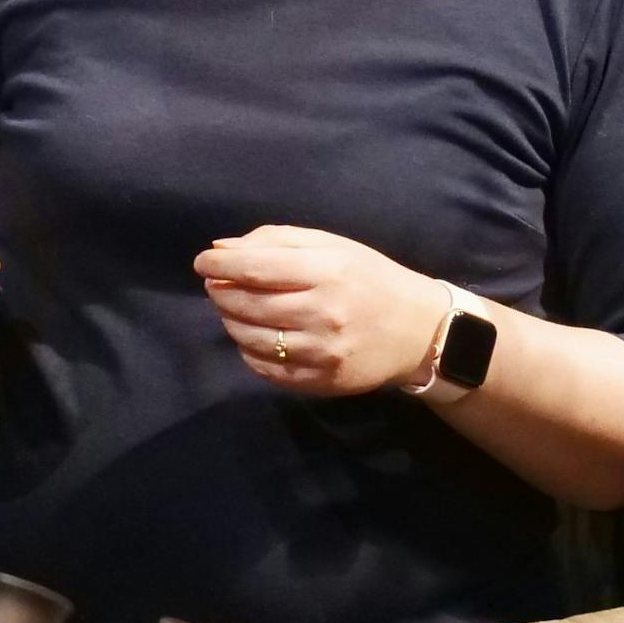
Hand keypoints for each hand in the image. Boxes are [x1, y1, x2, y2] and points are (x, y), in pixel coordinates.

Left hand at [194, 224, 449, 397]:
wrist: (420, 331)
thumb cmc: (370, 278)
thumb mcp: (332, 246)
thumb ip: (276, 240)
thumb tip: (222, 249)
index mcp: (327, 271)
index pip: (253, 268)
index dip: (218, 265)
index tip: (203, 263)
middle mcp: (324, 313)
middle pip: (246, 304)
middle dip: (220, 292)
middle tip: (216, 285)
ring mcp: (323, 352)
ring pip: (249, 339)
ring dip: (230, 322)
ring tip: (234, 310)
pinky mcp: (323, 382)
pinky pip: (266, 370)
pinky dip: (249, 352)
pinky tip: (255, 338)